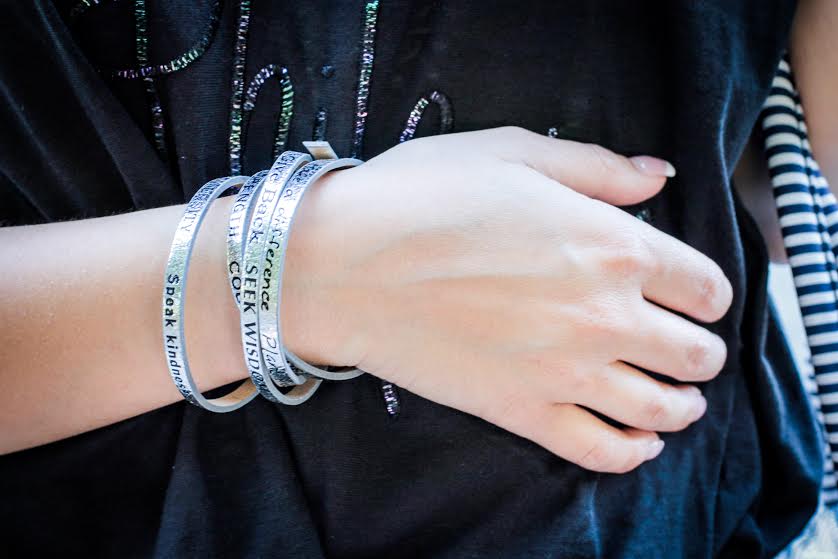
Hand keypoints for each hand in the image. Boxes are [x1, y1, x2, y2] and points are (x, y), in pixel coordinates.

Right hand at [283, 127, 731, 472]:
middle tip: (684, 343)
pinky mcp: (522, 412)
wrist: (342, 263)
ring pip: (664, 409)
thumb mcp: (512, 152)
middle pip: (697, 354)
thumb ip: (596, 168)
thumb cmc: (420, 196)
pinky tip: (638, 441)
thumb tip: (658, 178)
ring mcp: (566, 371)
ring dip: (682, 404)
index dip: (709, 291)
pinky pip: (602, 451)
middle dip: (701, 349)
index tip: (693, 294)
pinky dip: (633, 452)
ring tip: (675, 397)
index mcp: (612, 245)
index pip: (706, 286)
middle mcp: (605, 315)